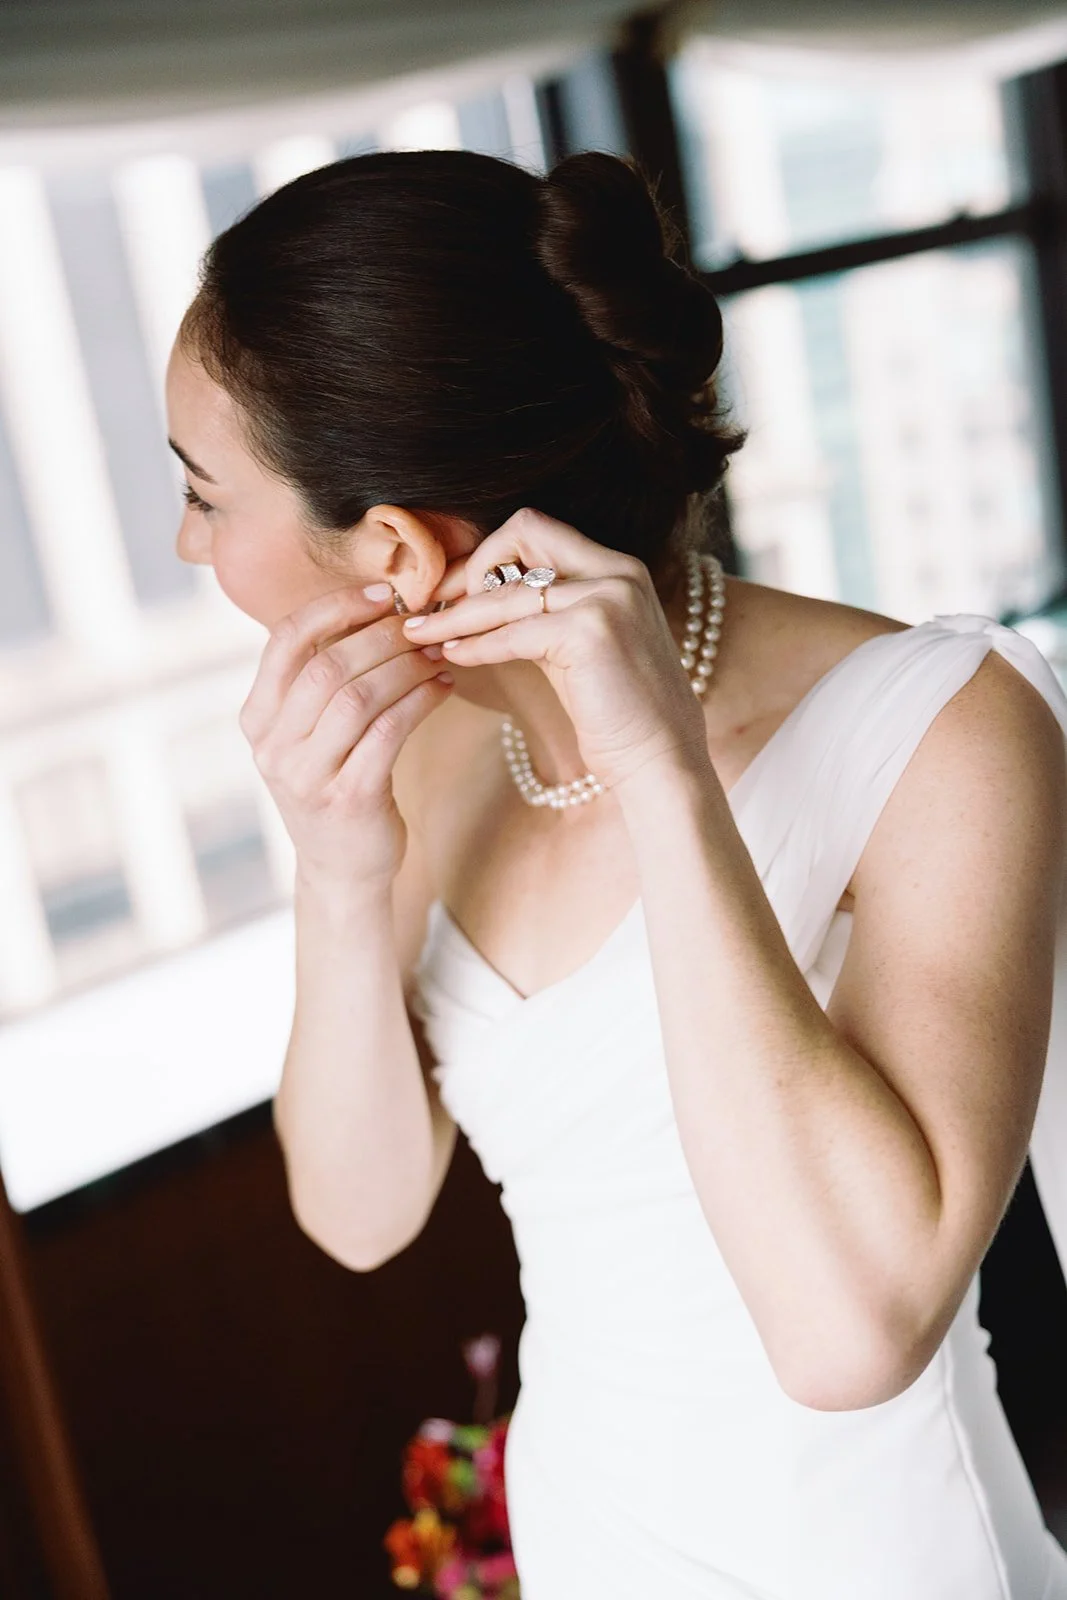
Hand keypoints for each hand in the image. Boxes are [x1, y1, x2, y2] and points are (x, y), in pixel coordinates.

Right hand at [238, 586, 453, 892]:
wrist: (340, 869)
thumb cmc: (333, 786)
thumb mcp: (307, 735)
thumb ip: (320, 682)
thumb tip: (374, 610)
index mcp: (256, 719)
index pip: (286, 641)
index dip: (335, 607)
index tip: (382, 593)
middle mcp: (272, 746)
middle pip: (328, 665)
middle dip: (382, 636)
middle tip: (423, 625)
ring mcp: (307, 776)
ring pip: (360, 697)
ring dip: (407, 667)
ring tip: (438, 654)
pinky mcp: (348, 798)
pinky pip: (389, 732)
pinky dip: (420, 702)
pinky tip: (442, 689)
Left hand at [404, 507, 711, 793]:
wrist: (660, 760)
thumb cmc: (618, 714)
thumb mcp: (580, 648)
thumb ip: (543, 616)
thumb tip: (479, 602)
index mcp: (619, 568)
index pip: (539, 529)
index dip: (489, 554)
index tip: (453, 590)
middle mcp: (618, 571)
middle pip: (523, 531)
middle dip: (470, 565)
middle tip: (431, 603)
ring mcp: (608, 597)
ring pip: (507, 591)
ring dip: (455, 614)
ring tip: (419, 633)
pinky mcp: (591, 631)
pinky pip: (512, 632)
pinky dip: (476, 644)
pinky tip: (452, 657)